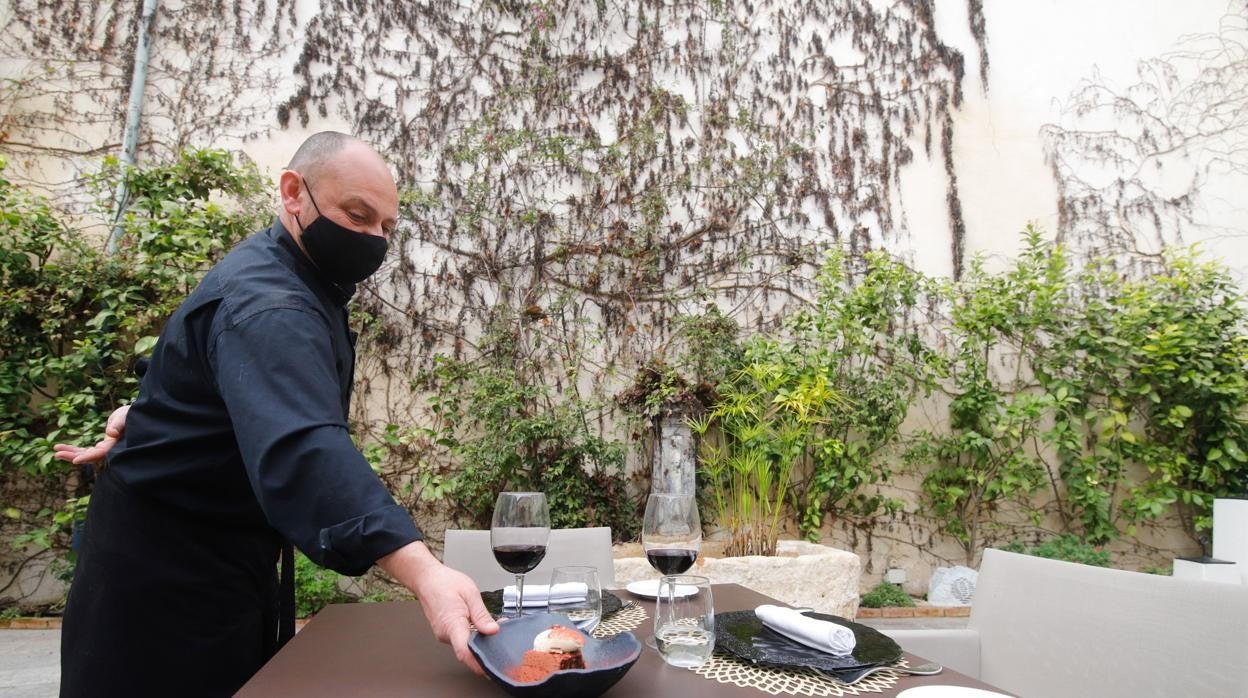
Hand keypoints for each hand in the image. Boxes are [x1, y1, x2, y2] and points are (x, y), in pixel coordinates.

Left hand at [53, 405, 129, 464]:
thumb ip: (119, 424)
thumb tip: (111, 433)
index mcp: (116, 444)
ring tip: (56, 449)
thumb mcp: (126, 417)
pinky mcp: (101, 445)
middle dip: (73, 455)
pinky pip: (86, 450)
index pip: (101, 453)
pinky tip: (63, 447)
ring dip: (71, 452)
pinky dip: (74, 449)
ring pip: (85, 454)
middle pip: (90, 456)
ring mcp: (105, 448)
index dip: (88, 457)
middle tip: (57, 454)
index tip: (75, 460)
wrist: (135, 415)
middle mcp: (110, 449)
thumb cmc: (132, 415)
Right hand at [378, 541, 499, 674]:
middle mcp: (445, 633)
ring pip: (465, 644)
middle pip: (468, 650)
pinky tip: (478, 624)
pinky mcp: (445, 632)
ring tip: (490, 625)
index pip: (464, 652)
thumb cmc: (445, 582)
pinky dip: (471, 635)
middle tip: (500, 634)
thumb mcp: (470, 593)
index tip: (490, 668)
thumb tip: (493, 630)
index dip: (478, 663)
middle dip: (485, 646)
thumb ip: (482, 614)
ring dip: (479, 639)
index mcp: (452, 623)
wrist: (427, 579)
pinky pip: (461, 638)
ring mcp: (444, 634)